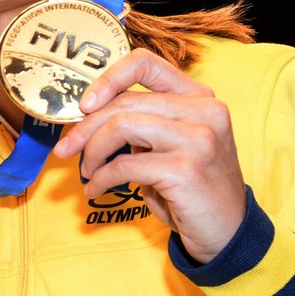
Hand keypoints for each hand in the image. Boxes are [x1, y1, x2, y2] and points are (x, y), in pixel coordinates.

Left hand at [52, 49, 247, 263]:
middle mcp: (204, 110)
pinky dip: (101, 178)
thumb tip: (87, 116)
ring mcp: (198, 138)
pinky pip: (124, 165)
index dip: (107, 79)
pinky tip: (96, 189)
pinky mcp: (185, 169)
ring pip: (120, 127)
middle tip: (66, 149)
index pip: (145, 64)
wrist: (228, 231)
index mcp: (199, 96)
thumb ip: (142, 123)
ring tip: (87, 171)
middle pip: (124, 102)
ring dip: (92, 152)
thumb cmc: (191, 188)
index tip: (85, 105)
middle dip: (85, 128)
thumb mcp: (170, 145)